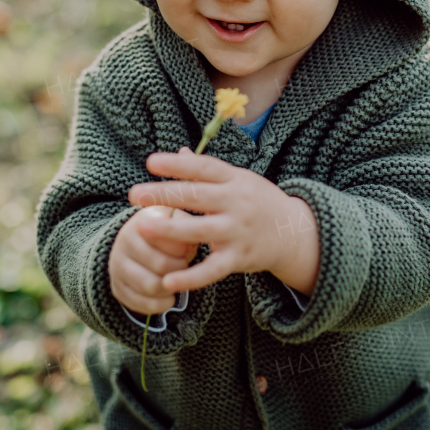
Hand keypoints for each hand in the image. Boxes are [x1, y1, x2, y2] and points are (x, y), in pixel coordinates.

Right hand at [109, 205, 199, 314]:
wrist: (138, 244)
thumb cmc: (166, 233)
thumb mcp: (175, 220)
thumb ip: (185, 224)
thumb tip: (191, 239)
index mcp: (140, 223)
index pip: (167, 240)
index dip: (184, 248)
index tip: (188, 249)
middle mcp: (123, 243)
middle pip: (161, 264)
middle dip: (179, 268)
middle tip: (184, 266)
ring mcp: (117, 267)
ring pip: (151, 286)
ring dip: (171, 288)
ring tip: (178, 281)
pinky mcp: (118, 288)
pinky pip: (141, 304)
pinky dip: (161, 304)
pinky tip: (170, 298)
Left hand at [126, 147, 318, 294]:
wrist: (294, 233)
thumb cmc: (259, 202)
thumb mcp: (239, 180)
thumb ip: (208, 170)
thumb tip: (180, 150)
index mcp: (235, 180)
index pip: (204, 168)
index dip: (178, 164)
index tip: (150, 162)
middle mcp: (236, 203)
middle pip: (197, 196)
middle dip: (164, 194)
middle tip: (134, 194)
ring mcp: (237, 231)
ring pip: (199, 231)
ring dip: (169, 230)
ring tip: (140, 228)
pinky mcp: (239, 258)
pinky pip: (212, 270)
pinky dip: (190, 276)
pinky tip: (167, 279)